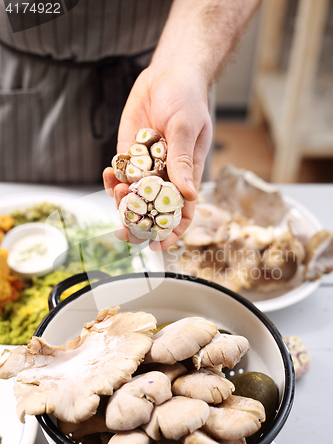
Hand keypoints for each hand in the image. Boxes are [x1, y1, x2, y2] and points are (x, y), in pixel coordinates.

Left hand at [103, 62, 212, 250]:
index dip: (171, 231)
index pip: (181, 212)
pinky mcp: (129, 154)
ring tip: (118, 191)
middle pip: (153, 209)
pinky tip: (110, 174)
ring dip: (122, 201)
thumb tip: (188, 194)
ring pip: (133, 195)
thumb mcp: (187, 128)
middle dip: (138, 223)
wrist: (168, 74)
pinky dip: (113, 179)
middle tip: (124, 230)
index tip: (157, 244)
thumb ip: (184, 160)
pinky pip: (120, 174)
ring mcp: (147, 166)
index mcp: (187, 174)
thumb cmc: (187, 98)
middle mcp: (166, 175)